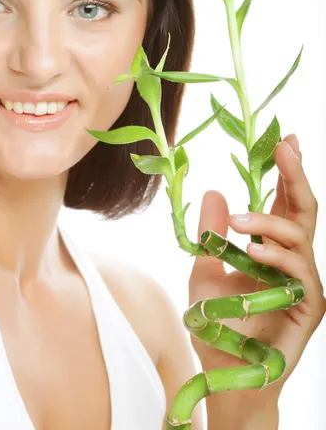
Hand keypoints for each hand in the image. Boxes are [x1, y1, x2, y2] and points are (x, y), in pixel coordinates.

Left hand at [188, 133, 325, 407]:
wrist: (226, 374)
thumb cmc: (218, 324)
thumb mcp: (204, 272)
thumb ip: (211, 236)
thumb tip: (215, 191)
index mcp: (270, 248)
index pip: (282, 202)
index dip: (285, 171)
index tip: (284, 138)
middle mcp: (292, 260)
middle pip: (303, 209)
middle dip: (296, 175)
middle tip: (286, 145)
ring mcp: (303, 282)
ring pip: (300, 237)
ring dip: (268, 222)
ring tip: (237, 224)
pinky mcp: (309, 307)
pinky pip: (298, 273)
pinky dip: (275, 258)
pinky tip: (251, 252)